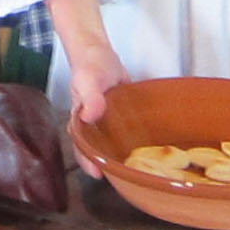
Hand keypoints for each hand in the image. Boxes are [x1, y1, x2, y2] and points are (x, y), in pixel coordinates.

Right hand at [46, 0, 127, 171]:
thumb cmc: (89, 67)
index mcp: (81, 122)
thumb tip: (89, 116)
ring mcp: (107, 121)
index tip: (98, 174)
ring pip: (113, 142)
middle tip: (124, 177)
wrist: (99, 53)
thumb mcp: (89, 81)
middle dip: (109, 163)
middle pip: (99, 149)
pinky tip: (148, 144)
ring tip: (138, 166)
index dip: (89, 162)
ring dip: (122, 152)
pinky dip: (134, 137)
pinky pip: (126, 130)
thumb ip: (90, 98)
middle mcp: (93, 125)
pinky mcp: (121, 115)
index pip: (82, 147)